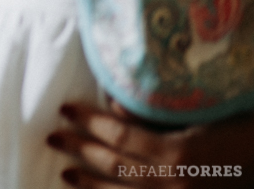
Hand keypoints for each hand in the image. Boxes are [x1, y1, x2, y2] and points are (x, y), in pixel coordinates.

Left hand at [49, 100, 253, 186]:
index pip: (119, 135)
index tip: (64, 109)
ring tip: (65, 174)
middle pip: (113, 166)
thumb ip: (159, 115)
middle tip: (51, 137)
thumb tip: (115, 105)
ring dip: (90, 185)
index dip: (88, 121)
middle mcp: (173, 183)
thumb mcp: (206, 118)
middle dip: (78, 150)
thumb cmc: (245, 136)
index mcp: (177, 153)